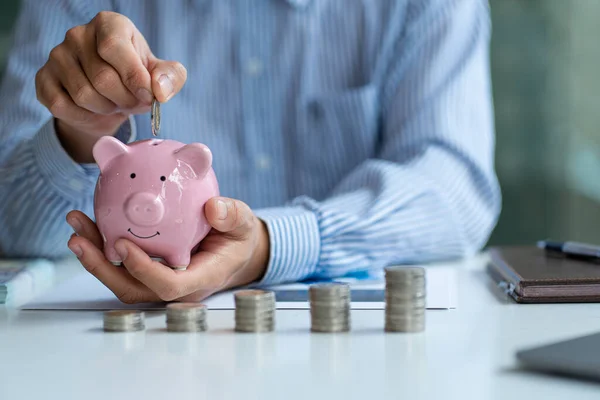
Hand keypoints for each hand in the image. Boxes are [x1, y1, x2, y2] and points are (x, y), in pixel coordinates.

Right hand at [35, 11, 186, 162]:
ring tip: (115, 104)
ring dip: (107, 109)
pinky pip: (62, 106)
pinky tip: (95, 110)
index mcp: (109, 24)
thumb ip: (171, 77)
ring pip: (84, 95)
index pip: (113, 47)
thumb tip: (159, 89)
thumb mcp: (161, 75)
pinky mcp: (44, 79)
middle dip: (125, 100)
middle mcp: (78, 34)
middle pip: (102, 78)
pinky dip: (85, 117)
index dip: (133, 78)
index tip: (148, 96)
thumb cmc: (136, 80)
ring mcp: (57, 56)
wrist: (109, 97)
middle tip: (133, 103)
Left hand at [66, 197, 269, 302]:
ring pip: (122, 280)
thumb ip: (232, 216)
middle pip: (133, 289)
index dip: (143, 269)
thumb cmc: (238, 238)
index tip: (121, 243)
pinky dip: (102, 248)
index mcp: (201, 279)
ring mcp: (160, 282)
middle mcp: (176, 287)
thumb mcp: (244, 223)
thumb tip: (213, 207)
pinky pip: (122, 266)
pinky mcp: (150, 272)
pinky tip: (90, 224)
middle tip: (79, 240)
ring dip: (95, 257)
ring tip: (76, 227)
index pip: (168, 285)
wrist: (234, 251)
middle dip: (102, 268)